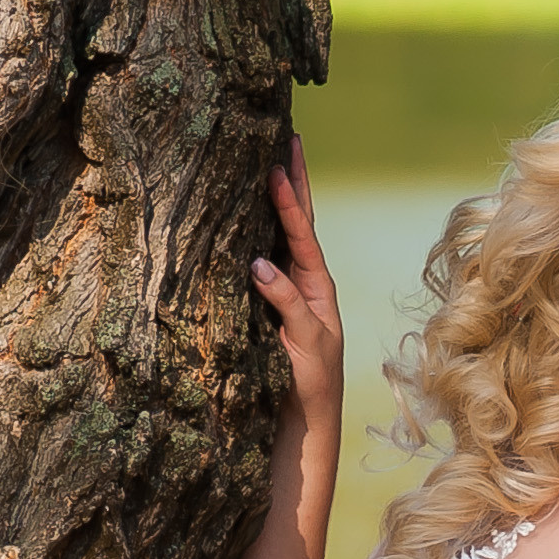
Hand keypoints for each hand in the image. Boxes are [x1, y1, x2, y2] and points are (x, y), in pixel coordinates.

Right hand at [251, 137, 343, 419]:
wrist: (303, 418)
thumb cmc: (310, 381)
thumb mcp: (306, 340)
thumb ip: (286, 302)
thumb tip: (257, 263)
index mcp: (317, 286)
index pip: (303, 233)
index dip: (291, 199)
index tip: (280, 164)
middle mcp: (302, 282)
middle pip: (296, 223)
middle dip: (292, 183)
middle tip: (288, 140)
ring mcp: (284, 292)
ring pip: (276, 238)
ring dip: (272, 202)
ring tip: (268, 162)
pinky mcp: (264, 306)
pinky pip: (257, 262)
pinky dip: (251, 234)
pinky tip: (240, 214)